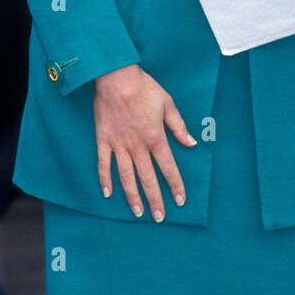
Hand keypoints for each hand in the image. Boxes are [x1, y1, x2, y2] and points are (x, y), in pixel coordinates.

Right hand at [93, 65, 194, 220]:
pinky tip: (108, 193)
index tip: (181, 200)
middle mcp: (137, 146)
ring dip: (133, 196)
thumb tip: (191, 143)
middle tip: (159, 217)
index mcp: (156, 138)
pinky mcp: (103, 140)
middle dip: (155, 199)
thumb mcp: (168, 104)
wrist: (116, 78)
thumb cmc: (144, 88)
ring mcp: (119, 145)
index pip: (168, 168)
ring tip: (138, 212)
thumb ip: (179, 127)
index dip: (175, 185)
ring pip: (126, 177)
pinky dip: (105, 180)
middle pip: (148, 179)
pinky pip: (104, 164)